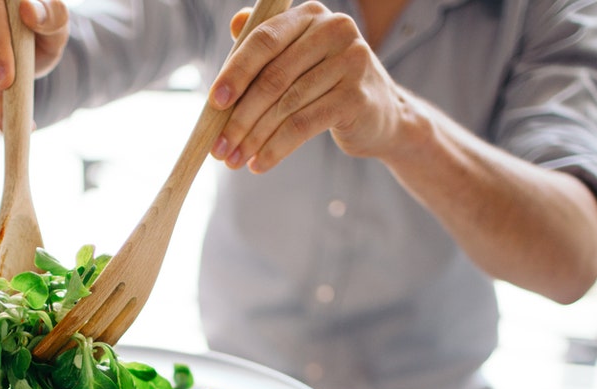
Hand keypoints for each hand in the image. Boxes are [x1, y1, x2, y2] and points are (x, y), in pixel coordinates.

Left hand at [208, 2, 407, 172]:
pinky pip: (303, 126)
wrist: (382, 116)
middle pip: (273, 77)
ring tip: (234, 159)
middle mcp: (335, 30)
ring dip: (254, 138)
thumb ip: (269, 44)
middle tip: (219, 146)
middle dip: (239, 117)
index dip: (236, 72)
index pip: (264, 40)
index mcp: (312, 14)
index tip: (214, 102)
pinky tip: (260, 164)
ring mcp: (351, 62)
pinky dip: (276, 148)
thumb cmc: (328, 86)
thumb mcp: (300, 59)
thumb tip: (234, 23)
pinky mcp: (356, 97)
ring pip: (286, 106)